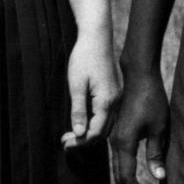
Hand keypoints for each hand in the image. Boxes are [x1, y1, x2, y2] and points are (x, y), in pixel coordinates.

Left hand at [65, 33, 119, 147]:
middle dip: (84, 140)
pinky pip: (109, 115)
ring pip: (107, 125)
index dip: (79, 142)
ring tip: (72, 134)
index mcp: (106, 101)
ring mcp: (118, 98)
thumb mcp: (76, 85)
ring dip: (90, 132)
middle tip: (65, 142)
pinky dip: (97, 123)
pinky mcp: (116, 93)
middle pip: (103, 132)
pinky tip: (84, 121)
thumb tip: (79, 133)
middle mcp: (116, 102)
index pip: (95, 132)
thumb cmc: (84, 58)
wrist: (97, 39)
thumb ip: (78, 110)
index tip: (64, 144)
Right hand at [107, 68, 168, 183]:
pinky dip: (124, 171)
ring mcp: (115, 137)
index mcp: (124, 143)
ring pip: (117, 166)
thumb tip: (158, 178)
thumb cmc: (152, 99)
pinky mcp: (118, 131)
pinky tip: (132, 175)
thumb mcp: (160, 127)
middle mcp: (115, 142)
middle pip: (119, 175)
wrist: (139, 76)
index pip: (126, 177)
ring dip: (126, 183)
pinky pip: (119, 157)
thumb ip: (157, 153)